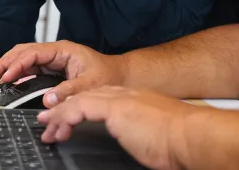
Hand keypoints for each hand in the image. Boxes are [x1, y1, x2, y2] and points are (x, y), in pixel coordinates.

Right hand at [0, 40, 126, 106]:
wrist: (119, 75)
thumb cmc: (108, 74)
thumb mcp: (90, 84)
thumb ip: (68, 91)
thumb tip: (48, 99)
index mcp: (63, 50)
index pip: (33, 53)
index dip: (17, 64)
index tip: (5, 77)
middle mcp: (55, 52)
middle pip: (23, 52)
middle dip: (6, 63)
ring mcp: (53, 60)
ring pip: (24, 59)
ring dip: (9, 68)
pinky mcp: (52, 69)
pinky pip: (30, 69)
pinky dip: (18, 75)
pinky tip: (9, 83)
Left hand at [37, 87, 195, 169]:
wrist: (190, 136)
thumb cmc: (179, 142)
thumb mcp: (152, 135)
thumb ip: (139, 133)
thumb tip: (135, 144)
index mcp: (136, 100)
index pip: (102, 99)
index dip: (82, 108)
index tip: (70, 120)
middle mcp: (126, 95)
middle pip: (87, 96)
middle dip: (65, 109)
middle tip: (50, 122)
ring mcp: (119, 99)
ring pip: (79, 100)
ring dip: (60, 115)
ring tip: (48, 129)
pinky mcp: (114, 108)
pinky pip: (79, 107)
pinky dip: (64, 116)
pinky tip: (57, 128)